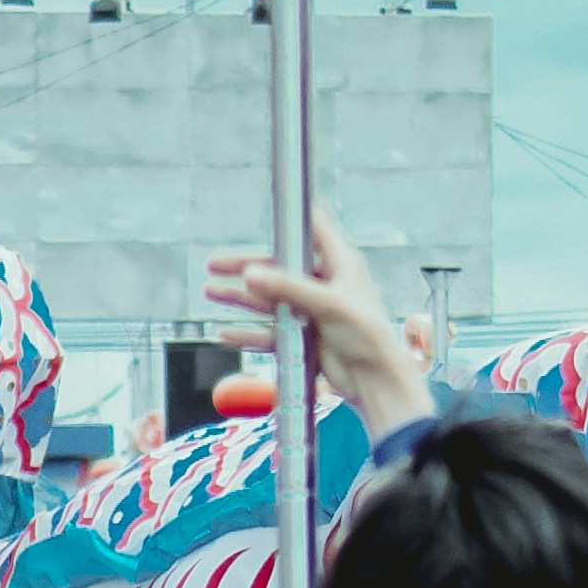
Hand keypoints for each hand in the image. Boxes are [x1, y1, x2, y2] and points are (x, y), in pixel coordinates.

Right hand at [206, 201, 429, 438]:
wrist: (375, 381)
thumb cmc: (368, 337)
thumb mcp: (328, 304)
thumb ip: (288, 288)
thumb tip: (250, 274)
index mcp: (340, 264)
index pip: (313, 229)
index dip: (290, 217)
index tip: (264, 206)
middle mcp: (325, 284)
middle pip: (278, 267)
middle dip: (246, 266)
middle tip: (215, 265)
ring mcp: (312, 311)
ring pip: (269, 299)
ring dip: (241, 297)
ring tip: (213, 293)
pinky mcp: (304, 336)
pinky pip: (270, 331)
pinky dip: (249, 331)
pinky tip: (227, 332)